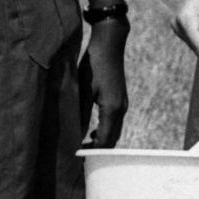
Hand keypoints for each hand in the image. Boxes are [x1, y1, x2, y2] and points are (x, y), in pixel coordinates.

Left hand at [78, 20, 129, 148]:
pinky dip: (105, 131)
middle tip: (80, 154)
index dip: (91, 150)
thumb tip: (76, 134)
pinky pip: (115, 122)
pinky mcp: (120, 99)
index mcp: (111, 109)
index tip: (77, 155)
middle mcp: (120, 109)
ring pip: (114, 131)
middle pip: (112, 139)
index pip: (104, 140)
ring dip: (102, 141)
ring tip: (85, 145)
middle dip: (98, 149)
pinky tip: (92, 130)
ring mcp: (123, 104)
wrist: (109, 43)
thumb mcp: (82, 90)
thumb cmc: (93, 65)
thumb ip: (80, 114)